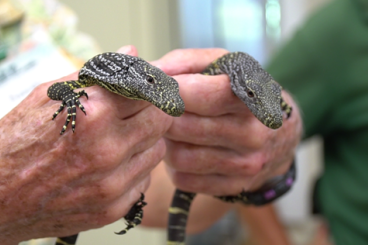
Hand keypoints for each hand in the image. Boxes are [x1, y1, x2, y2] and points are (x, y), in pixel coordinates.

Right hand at [0, 46, 170, 243]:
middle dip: (152, 112)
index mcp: (93, 115)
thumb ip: (97, 74)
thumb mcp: (50, 96)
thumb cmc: (19, 141)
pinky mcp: (113, 207)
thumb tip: (131, 52)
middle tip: (137, 113)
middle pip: (161, 121)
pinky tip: (113, 165)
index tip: (145, 89)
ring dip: (146, 141)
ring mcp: (112, 184)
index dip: (148, 88)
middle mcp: (108, 150)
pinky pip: (145, 179)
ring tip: (120, 139)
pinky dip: (135, 168)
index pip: (148, 91)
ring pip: (158, 150)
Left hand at [152, 48, 301, 195]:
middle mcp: (253, 133)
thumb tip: (149, 73)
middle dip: (164, 116)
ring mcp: (244, 164)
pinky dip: (174, 165)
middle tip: (162, 109)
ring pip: (179, 156)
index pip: (208, 94)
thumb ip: (185, 63)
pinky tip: (184, 150)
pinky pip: (184, 179)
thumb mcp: (224, 68)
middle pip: (185, 127)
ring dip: (167, 142)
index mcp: (252, 97)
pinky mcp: (233, 186)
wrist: (281, 137)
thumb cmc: (240, 96)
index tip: (159, 87)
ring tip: (174, 130)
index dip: (174, 90)